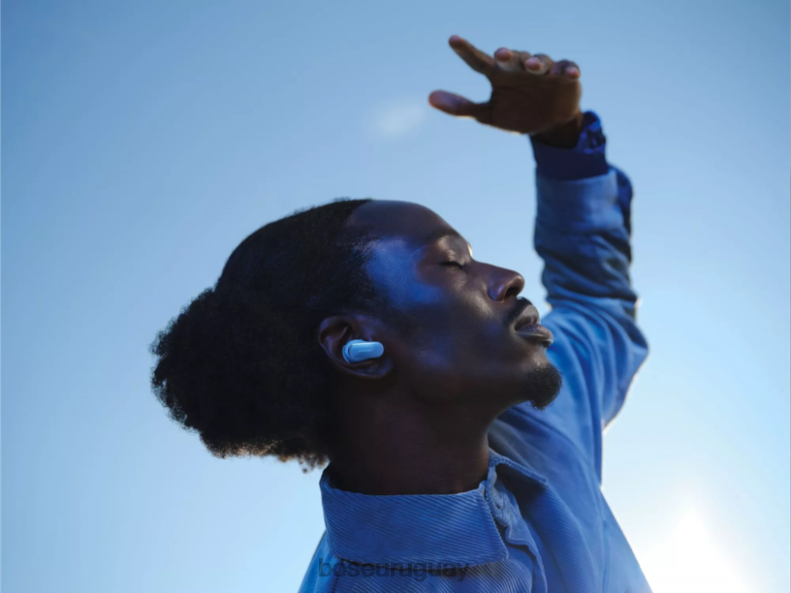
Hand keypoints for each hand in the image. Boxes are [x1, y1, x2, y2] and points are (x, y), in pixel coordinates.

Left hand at [429, 35, 582, 138]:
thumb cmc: (516, 114)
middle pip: (513, 58)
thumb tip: (429, 97)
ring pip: (540, 61)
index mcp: (499, 75)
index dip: (466, 51)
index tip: (452, 40)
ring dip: (537, 62)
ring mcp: (544, 70)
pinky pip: (567, 69)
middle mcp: (519, 68)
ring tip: (533, 66)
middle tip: (500, 54)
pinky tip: (569, 73)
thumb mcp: (487, 114)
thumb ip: (461, 107)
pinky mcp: (565, 76)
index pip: (479, 61)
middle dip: (508, 55)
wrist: (548, 125)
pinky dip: (568, 70)